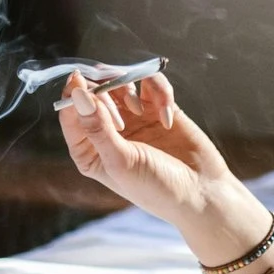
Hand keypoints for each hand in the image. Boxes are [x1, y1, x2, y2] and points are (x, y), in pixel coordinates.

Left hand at [56, 71, 246, 243]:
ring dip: (130, 87)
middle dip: (105, 91)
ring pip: (121, 81)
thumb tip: (78, 95)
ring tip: (143, 110)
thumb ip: (98, 128)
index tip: (79, 80)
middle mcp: (108, 131)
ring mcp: (134, 118)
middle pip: (94, 91)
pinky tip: (167, 116)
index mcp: (89, 150)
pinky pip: (152, 83)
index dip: (74, 94)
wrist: (203, 193)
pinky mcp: (159, 108)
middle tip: (124, 107)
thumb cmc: (157, 188)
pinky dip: (160, 91)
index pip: (71, 113)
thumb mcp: (122, 162)